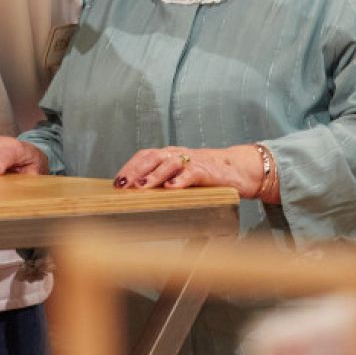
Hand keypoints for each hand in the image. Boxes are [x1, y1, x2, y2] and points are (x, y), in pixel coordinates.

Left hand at [113, 145, 263, 197]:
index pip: (144, 156)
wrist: (239, 169)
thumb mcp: (182, 177)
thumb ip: (164, 184)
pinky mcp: (207, 170)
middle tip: (123, 186)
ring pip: (169, 163)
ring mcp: (192, 160)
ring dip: (154, 175)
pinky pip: (192, 172)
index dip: (130, 167)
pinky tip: (172, 188)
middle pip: (152, 157)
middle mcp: (178, 154)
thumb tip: (140, 200)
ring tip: (142, 188)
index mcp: (169, 155)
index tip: (116, 182)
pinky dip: (181, 179)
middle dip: (136, 171)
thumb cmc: (207, 176)